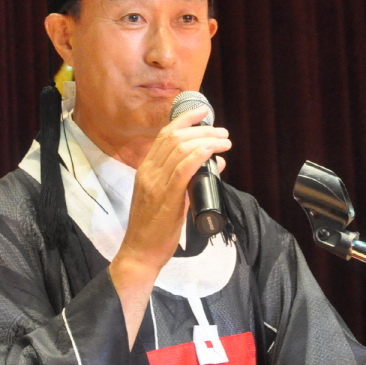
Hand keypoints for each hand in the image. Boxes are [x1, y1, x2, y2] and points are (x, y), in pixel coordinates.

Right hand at [108, 106, 230, 344]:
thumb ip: (189, 180)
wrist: (140, 252)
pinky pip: (183, 169)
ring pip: (180, 149)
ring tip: (224, 142)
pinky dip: (198, 156)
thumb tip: (215, 164)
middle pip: (174, 138)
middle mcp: (148, 171)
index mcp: (145, 169)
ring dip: (206, 141)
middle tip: (222, 132)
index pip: (163, 135)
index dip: (184, 120)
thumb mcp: (171, 198)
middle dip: (202, 129)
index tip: (203, 112)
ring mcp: (155, 183)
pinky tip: (211, 152)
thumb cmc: (155, 229)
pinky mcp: (166, 197)